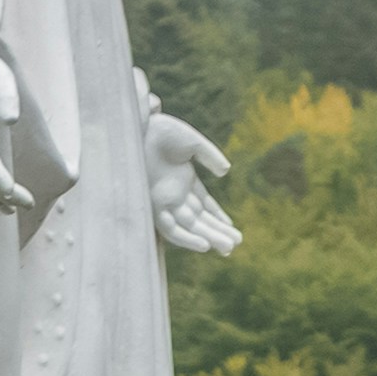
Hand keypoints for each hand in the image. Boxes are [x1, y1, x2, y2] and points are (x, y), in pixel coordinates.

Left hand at [147, 107, 239, 255]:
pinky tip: (205, 246)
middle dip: (217, 232)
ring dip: (208, 238)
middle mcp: (174, 194)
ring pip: (189, 227)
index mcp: (183, 179)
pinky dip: (187, 238)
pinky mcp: (153, 206)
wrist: (141, 127)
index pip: (204, 205)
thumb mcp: (193, 144)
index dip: (218, 218)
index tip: (232, 229)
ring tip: (229, 248)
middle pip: (199, 219)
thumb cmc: (163, 131)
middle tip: (236, 245)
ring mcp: (164, 201)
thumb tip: (226, 171)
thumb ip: (210, 157)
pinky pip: (171, 229)